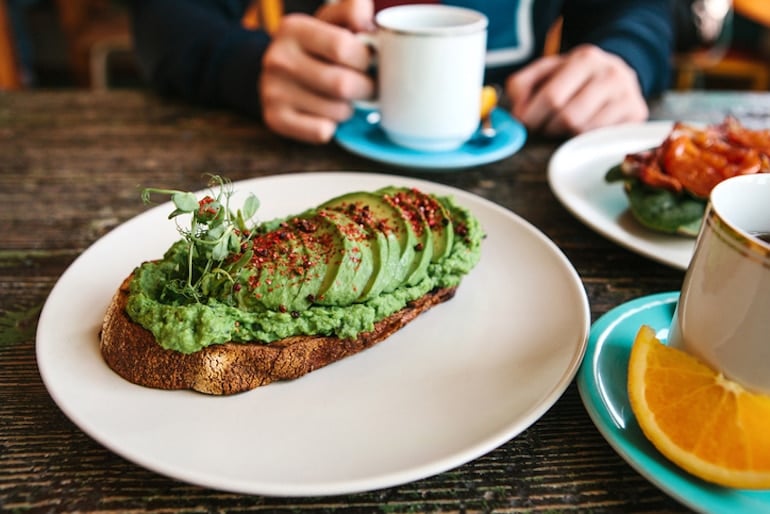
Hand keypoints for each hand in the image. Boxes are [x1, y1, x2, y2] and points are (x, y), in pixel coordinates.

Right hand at [260, 0, 374, 142]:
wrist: (276, 73)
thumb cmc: (315, 47)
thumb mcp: (330, 21)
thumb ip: (352, 11)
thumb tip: (367, 20)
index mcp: (293, 28)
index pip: (343, 47)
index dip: (366, 59)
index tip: (368, 61)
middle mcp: (277, 59)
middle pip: (342, 84)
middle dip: (366, 88)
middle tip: (367, 86)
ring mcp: (273, 91)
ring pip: (336, 112)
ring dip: (350, 109)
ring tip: (344, 99)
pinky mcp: (275, 118)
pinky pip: (322, 132)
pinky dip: (333, 127)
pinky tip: (326, 114)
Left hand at [505, 44, 648, 136]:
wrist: (617, 74)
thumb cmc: (575, 77)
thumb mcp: (547, 70)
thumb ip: (522, 84)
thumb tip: (517, 112)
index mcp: (585, 59)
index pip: (552, 96)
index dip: (532, 116)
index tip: (523, 123)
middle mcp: (610, 74)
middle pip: (568, 117)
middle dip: (547, 128)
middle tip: (541, 128)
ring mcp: (627, 95)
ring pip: (584, 131)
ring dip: (564, 136)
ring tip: (561, 128)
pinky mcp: (636, 115)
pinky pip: (601, 139)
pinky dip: (584, 140)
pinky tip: (580, 132)